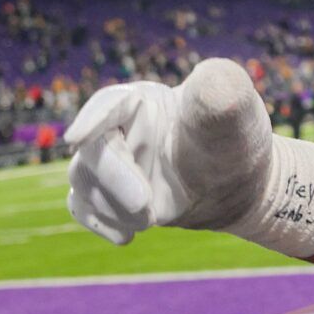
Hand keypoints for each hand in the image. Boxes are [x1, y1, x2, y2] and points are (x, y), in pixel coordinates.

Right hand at [65, 59, 273, 245]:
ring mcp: (110, 161)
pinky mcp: (106, 193)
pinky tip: (127, 236)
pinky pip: (83, 207)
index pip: (109, 103)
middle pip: (93, 151)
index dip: (91, 119)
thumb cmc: (236, 142)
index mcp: (145, 100)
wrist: (237, 187)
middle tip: (144, 206)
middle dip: (114, 181)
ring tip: (152, 217)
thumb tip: (210, 77)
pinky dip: (102, 224)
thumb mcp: (235, 116)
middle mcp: (120, 127)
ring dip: (114, 208)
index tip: (75, 140)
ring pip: (84, 183)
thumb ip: (223, 93)